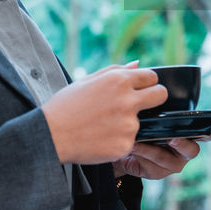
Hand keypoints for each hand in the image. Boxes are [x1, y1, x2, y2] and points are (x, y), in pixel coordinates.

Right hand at [41, 63, 166, 164]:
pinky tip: (100, 139)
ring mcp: (128, 124)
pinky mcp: (125, 145)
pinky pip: (129, 141)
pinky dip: (118, 141)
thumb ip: (115, 71)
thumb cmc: (65, 106)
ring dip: (127, 124)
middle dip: (155, 97)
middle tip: (141, 105)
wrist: (50, 136)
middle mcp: (128, 101)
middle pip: (160, 95)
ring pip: (140, 122)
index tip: (141, 89)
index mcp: (119, 81)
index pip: (152, 77)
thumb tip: (138, 64)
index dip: (146, 83)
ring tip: (101, 126)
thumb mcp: (86, 81)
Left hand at [113, 129, 210, 178]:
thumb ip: (164, 120)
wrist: (124, 147)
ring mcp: (171, 166)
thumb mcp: (154, 123)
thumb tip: (160, 107)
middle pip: (191, 150)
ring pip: (164, 158)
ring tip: (136, 141)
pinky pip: (149, 165)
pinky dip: (140, 155)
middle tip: (172, 138)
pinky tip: (131, 148)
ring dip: (149, 149)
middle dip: (182, 144)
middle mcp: (184, 154)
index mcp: (188, 137)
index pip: (205, 136)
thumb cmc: (144, 131)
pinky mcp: (156, 173)